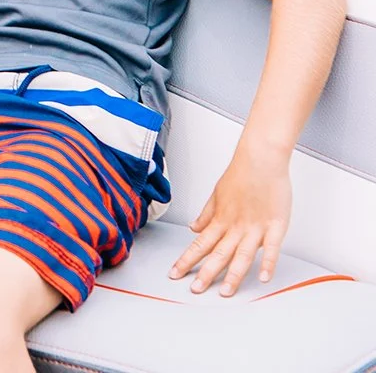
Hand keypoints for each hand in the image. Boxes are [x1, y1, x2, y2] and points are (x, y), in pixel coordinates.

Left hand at [168, 145, 290, 296]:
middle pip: (218, 253)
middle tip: (194, 290)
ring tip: (225, 292)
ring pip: (242, 255)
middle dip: (205, 273)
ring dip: (233, 275)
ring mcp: (255, 227)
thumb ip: (207, 214)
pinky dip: (267, 262)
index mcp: (221, 219)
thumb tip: (195, 228)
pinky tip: (262, 277)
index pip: (199, 244)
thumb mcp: (217, 194)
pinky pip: (271, 247)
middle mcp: (235, 226)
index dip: (187, 259)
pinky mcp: (275, 225)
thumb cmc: (241, 174)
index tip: (175, 273)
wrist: (260, 158)